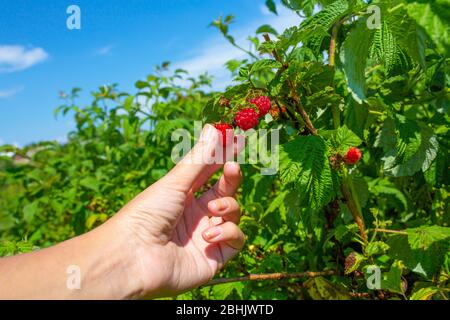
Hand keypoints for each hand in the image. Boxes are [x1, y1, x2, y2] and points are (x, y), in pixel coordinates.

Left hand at [113, 124, 244, 297]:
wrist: (134, 256)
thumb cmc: (147, 213)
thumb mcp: (176, 182)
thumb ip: (200, 158)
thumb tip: (216, 127)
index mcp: (183, 195)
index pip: (210, 173)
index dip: (223, 158)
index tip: (237, 142)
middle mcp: (196, 215)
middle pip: (225, 192)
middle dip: (232, 178)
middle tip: (233, 167)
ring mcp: (206, 236)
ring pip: (234, 215)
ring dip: (228, 207)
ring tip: (211, 208)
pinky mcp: (214, 258)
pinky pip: (235, 240)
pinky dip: (227, 233)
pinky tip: (207, 236)